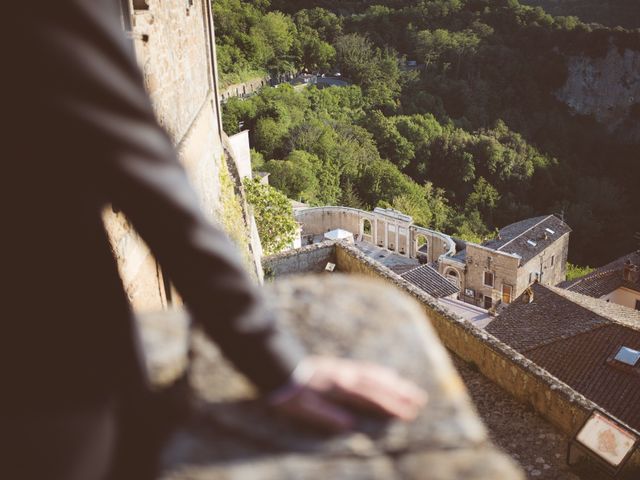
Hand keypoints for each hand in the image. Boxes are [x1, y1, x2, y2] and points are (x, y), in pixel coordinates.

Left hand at [268, 356, 427, 432]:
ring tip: (410, 388)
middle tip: (420, 400)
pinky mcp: (339, 366)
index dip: (390, 406)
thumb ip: (326, 415)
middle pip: (377, 384)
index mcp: (339, 388)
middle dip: (399, 393)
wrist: (277, 365)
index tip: (409, 413)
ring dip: (393, 382)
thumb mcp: (303, 407)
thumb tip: (350, 425)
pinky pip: (365, 368)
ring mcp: (343, 369)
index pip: (371, 398)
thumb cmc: (288, 392)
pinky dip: (379, 372)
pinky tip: (386, 375)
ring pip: (374, 374)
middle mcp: (345, 376)